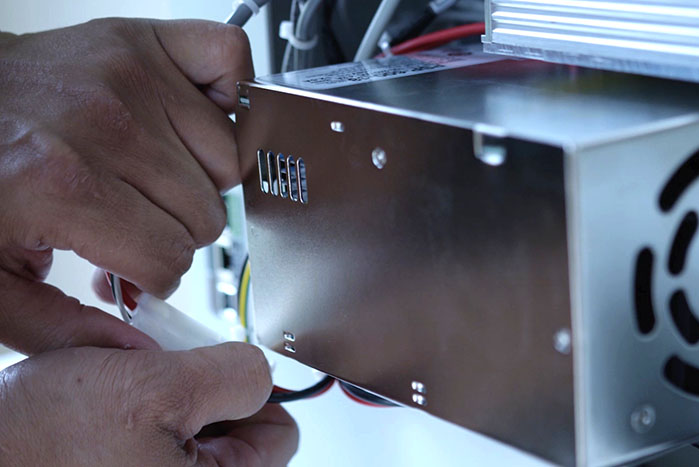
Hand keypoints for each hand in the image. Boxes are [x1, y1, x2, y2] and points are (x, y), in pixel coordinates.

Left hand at [0, 19, 251, 354]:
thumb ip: (62, 329)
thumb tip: (137, 351)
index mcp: (63, 187)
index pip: (170, 260)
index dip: (153, 278)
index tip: (131, 268)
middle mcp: (105, 126)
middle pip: (206, 215)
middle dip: (174, 234)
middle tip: (138, 224)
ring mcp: (129, 76)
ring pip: (226, 160)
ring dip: (200, 179)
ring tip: (154, 178)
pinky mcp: (140, 42)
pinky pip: (227, 58)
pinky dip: (228, 92)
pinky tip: (195, 121)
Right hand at [0, 343, 296, 465]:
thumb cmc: (44, 442)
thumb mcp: (156, 387)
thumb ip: (231, 376)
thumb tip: (264, 373)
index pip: (280, 432)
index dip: (255, 389)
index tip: (221, 370)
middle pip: (234, 425)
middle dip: (198, 388)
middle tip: (155, 372)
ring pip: (192, 421)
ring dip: (162, 389)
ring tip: (121, 384)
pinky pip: (158, 428)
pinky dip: (140, 402)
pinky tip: (107, 396)